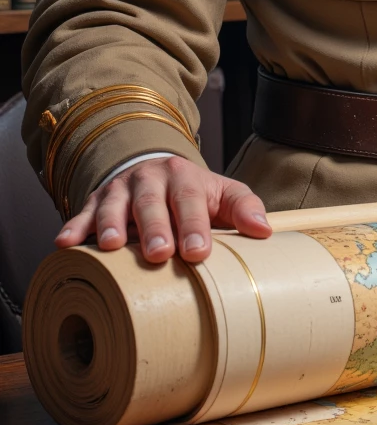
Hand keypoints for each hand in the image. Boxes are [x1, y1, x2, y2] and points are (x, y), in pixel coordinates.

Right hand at [55, 155, 271, 263]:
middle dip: (155, 227)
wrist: (155, 171)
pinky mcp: (95, 200)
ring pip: (114, 205)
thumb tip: (264, 230)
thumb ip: (244, 208)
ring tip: (110, 246)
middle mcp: (150, 179)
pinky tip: (65, 243)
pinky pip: (82, 213)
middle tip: (160, 253)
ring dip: (111, 224)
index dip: (194, 226)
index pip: (191, 201)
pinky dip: (73, 227)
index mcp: (185, 178)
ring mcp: (120, 189)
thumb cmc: (194, 194)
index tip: (198, 253)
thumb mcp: (223, 195)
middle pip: (151, 202)